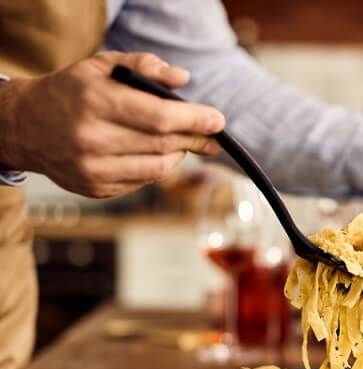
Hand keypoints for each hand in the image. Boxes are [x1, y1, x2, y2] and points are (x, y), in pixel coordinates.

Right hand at [0, 51, 224, 197]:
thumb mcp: (102, 66)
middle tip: (212, 136)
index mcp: (96, 103)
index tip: (217, 120)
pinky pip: (143, 181)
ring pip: (158, 168)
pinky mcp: (96, 189)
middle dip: (195, 139)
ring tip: (183, 142)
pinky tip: (155, 154)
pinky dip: (157, 167)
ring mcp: (93, 168)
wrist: (24, 126)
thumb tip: (183, 79)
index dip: (195, 121)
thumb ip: (145, 66)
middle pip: (163, 144)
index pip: (160, 118)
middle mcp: (92, 139)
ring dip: (178, 154)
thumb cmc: (71, 92)